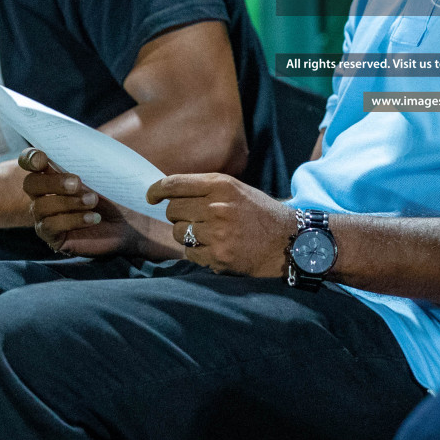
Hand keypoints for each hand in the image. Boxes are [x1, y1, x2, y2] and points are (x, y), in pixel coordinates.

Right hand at [18, 149, 168, 258]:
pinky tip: (93, 218)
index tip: (42, 159)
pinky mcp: (52, 236)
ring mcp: (45, 216)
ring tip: (94, 200)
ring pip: (41, 206)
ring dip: (69, 202)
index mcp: (53, 172)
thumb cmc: (116, 192)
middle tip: (77, 182)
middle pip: (30, 183)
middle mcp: (43, 194)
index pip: (29, 161)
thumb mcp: (105, 173)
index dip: (30, 158)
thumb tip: (88, 142)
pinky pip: (51, 226)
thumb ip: (91, 159)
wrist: (132, 222)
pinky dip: (73, 219)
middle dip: (53, 182)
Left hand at [148, 173, 295, 277]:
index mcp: (221, 184)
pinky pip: (188, 253)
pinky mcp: (217, 256)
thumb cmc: (260, 213)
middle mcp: (217, 206)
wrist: (288, 241)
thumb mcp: (237, 190)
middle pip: (172, 210)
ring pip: (177, 232)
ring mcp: (216, 233)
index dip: (156, 190)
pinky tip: (215, 248)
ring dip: (186, 235)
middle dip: (177, 215)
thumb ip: (206, 189)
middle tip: (193, 219)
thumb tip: (168, 192)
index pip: (174, 184)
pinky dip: (196, 252)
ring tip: (208, 234)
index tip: (150, 196)